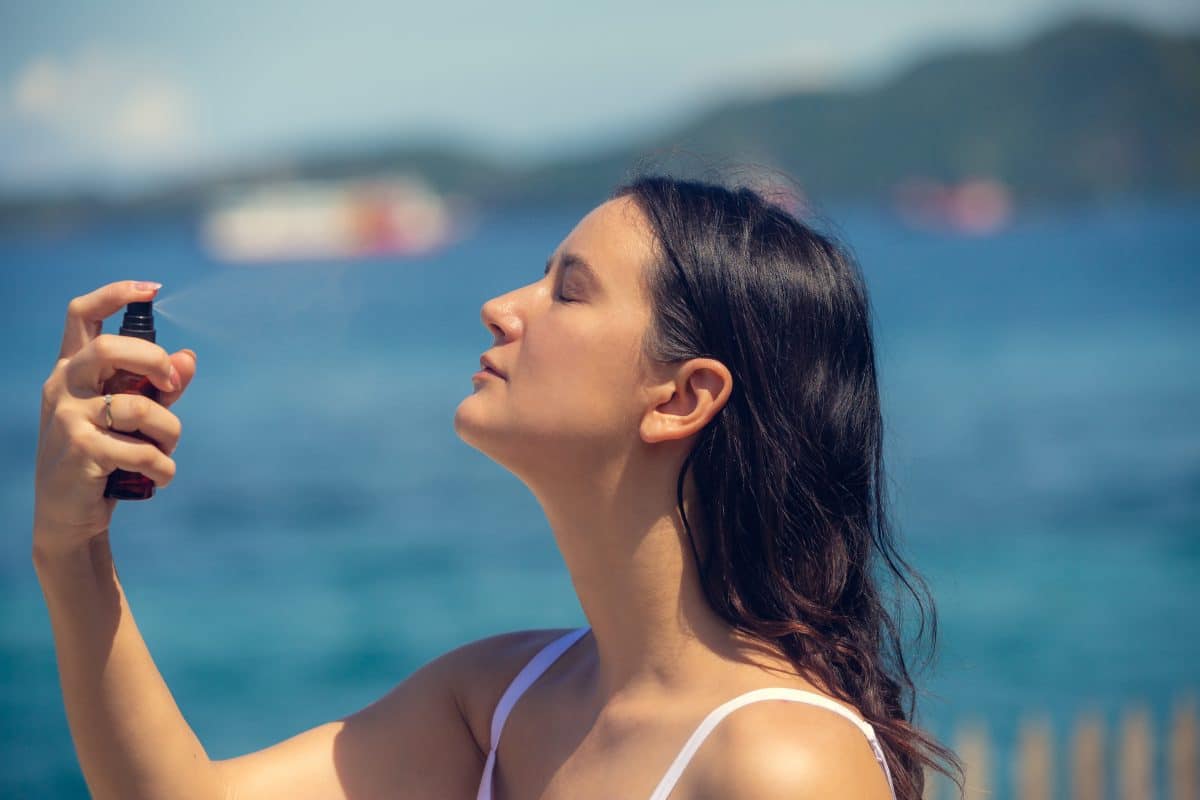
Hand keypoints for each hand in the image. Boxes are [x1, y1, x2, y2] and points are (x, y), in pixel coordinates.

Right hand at [33, 280, 197, 559]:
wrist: (69, 514)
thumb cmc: (104, 455)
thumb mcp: (133, 416)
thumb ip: (160, 387)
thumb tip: (189, 357)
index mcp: (73, 369)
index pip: (82, 314)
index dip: (116, 294)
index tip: (152, 289)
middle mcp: (64, 386)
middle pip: (111, 348)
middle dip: (155, 362)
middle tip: (171, 387)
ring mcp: (68, 418)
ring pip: (139, 407)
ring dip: (169, 433)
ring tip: (166, 452)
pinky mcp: (80, 451)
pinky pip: (142, 450)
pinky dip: (163, 466)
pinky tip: (160, 477)